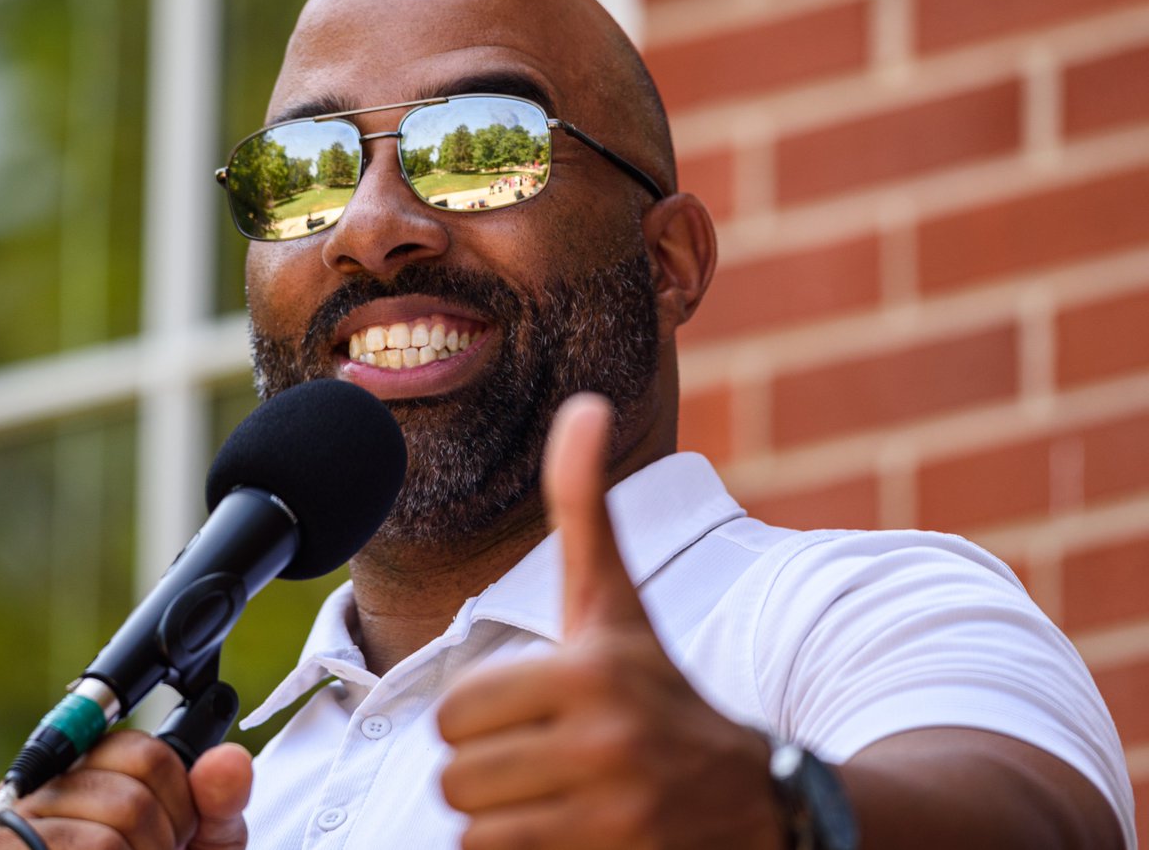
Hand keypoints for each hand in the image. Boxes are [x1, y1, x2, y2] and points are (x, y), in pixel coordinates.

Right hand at [0, 733, 251, 849]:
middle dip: (162, 842)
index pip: (147, 753)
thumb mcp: (203, 842)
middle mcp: (45, 789)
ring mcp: (13, 829)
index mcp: (90, 766)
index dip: (180, 800)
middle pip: (131, 799)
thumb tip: (229, 758)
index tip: (179, 831)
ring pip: (105, 840)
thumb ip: (221, 801)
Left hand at [438, 394, 782, 848]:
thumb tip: (585, 402)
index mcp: (592, 668)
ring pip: (474, 832)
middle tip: (543, 756)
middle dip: (488, 768)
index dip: (482, 715)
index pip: (455, 713)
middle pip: (456, 776)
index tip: (532, 708)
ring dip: (502, 818)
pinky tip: (567, 831)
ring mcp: (615, 816)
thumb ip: (583, 504)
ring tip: (558, 794)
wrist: (753, 797)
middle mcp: (607, 742)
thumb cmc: (658, 684)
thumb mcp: (617, 600)